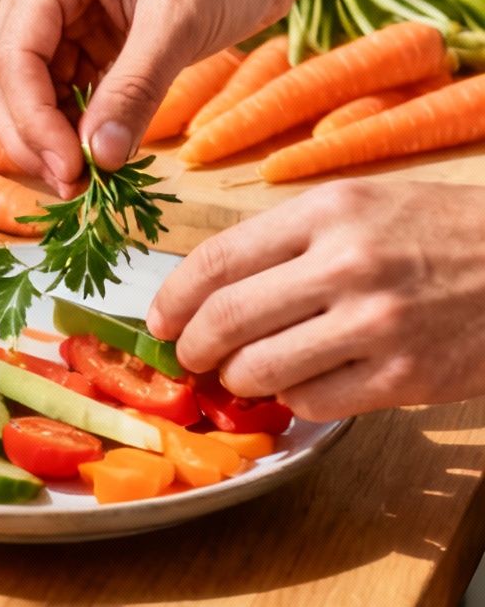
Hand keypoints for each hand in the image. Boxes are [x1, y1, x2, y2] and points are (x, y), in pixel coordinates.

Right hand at [0, 0, 285, 191]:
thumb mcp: (179, 27)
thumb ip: (133, 92)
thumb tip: (98, 159)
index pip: (14, 56)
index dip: (33, 120)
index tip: (70, 170)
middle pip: (4, 75)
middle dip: (32, 134)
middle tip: (73, 186)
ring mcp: (60, 11)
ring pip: (26, 89)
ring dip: (49, 136)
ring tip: (86, 179)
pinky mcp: (84, 36)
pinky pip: (61, 90)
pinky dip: (73, 124)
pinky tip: (97, 154)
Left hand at [147, 178, 484, 418]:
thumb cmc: (445, 233)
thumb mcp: (367, 205)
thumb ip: (293, 240)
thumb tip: (215, 289)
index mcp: (328, 212)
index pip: (216, 261)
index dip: (174, 300)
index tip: (161, 321)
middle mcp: (346, 263)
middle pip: (225, 321)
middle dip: (193, 349)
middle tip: (193, 358)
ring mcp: (375, 323)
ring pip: (260, 370)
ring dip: (241, 382)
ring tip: (250, 375)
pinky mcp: (404, 375)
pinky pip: (313, 401)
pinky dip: (296, 400)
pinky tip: (307, 384)